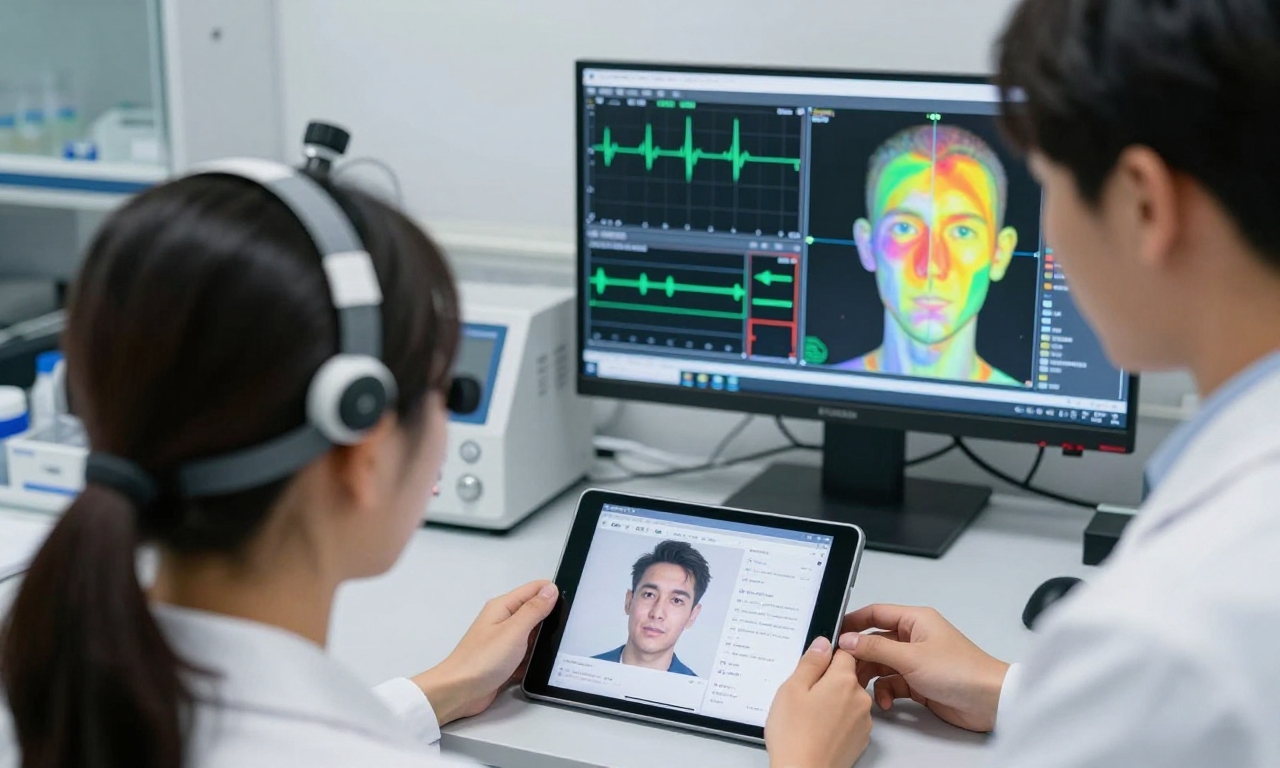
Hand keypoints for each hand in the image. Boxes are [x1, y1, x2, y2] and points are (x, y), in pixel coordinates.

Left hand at [412, 580, 558, 723]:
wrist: (458, 693)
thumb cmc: (482, 660)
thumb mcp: (513, 631)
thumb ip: (534, 610)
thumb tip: (551, 589)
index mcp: (503, 607)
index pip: (534, 589)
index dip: (553, 593)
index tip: (574, 603)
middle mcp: (504, 621)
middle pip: (536, 612)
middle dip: (552, 619)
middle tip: (572, 628)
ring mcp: (505, 642)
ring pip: (533, 636)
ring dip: (545, 641)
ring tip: (564, 647)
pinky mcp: (506, 661)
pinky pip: (528, 655)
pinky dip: (536, 659)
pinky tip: (548, 665)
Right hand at [766, 637, 872, 767]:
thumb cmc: (795, 735)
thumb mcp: (792, 688)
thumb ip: (811, 662)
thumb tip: (823, 644)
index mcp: (843, 680)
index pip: (846, 652)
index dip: (829, 654)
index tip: (815, 663)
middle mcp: (859, 698)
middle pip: (847, 676)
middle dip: (828, 680)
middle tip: (805, 694)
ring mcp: (863, 720)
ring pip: (849, 698)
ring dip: (834, 700)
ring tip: (809, 715)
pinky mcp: (861, 739)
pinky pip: (850, 718)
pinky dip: (838, 719)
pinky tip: (819, 729)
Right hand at [839, 605, 1008, 732]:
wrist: (989, 702)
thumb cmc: (962, 671)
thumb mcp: (911, 657)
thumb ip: (875, 648)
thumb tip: (848, 640)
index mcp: (915, 620)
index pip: (876, 614)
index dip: (854, 622)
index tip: (835, 633)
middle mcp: (915, 638)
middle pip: (875, 642)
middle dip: (860, 657)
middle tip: (845, 668)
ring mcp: (917, 661)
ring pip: (882, 665)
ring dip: (872, 678)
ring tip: (864, 689)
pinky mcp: (919, 683)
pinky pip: (892, 684)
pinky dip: (886, 693)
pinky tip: (886, 702)